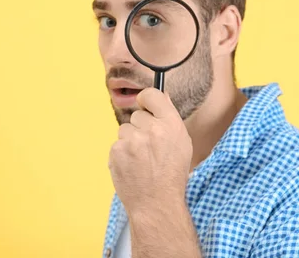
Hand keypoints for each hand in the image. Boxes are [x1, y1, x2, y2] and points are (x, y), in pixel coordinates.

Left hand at [108, 87, 192, 215]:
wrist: (156, 203)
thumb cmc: (171, 174)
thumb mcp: (181, 143)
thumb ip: (169, 118)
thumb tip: (162, 95)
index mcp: (171, 124)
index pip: (152, 95)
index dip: (146, 99)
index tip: (144, 104)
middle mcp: (152, 130)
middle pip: (137, 115)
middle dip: (140, 127)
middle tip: (149, 147)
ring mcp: (132, 141)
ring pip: (125, 130)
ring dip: (130, 141)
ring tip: (141, 160)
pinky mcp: (117, 152)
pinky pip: (116, 145)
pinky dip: (122, 154)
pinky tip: (132, 167)